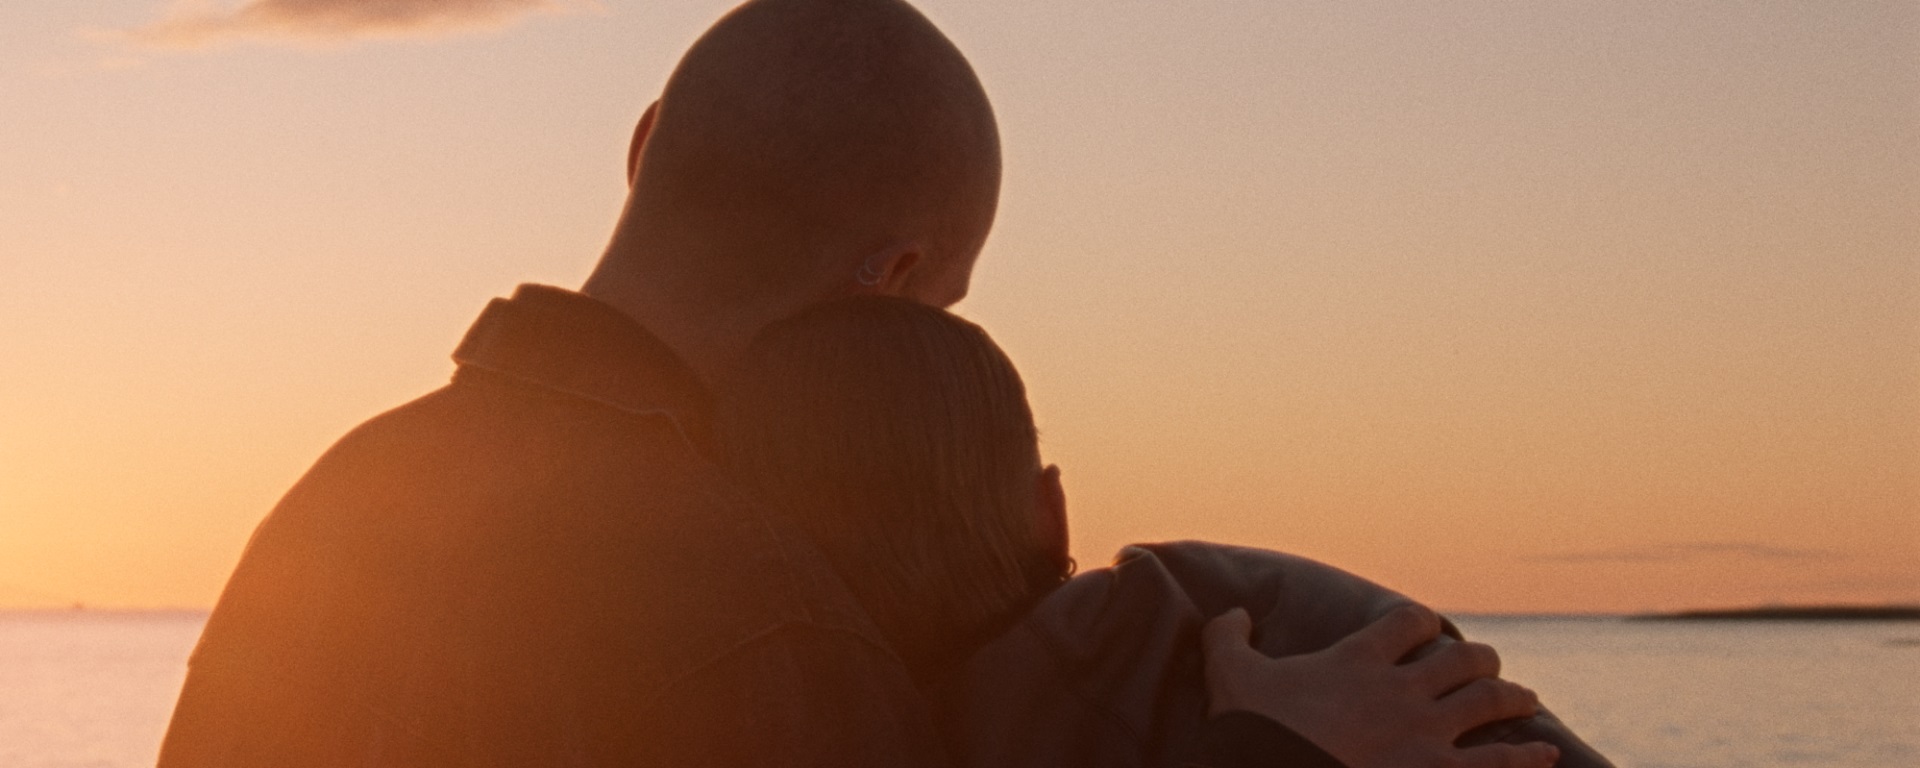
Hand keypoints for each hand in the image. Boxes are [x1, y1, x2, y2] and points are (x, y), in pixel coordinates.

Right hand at [1201, 605, 1558, 767]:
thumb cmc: (1255, 730)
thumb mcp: (1229, 674)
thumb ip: (1228, 637)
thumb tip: (1233, 614)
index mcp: (1360, 659)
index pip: (1409, 621)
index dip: (1421, 621)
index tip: (1423, 628)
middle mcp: (1403, 689)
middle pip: (1462, 658)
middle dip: (1479, 660)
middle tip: (1484, 665)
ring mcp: (1427, 734)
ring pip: (1490, 701)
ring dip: (1512, 697)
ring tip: (1525, 698)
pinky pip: (1498, 763)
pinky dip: (1527, 757)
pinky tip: (1549, 753)